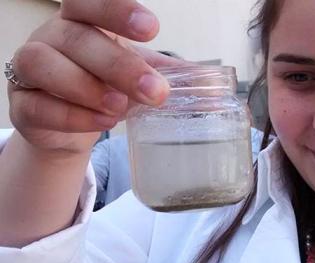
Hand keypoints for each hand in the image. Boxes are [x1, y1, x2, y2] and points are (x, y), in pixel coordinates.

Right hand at [7, 0, 184, 154]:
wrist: (71, 123)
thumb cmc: (105, 85)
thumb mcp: (139, 72)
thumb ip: (171, 74)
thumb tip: (217, 84)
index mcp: (82, 21)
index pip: (89, 2)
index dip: (116, 10)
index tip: (152, 28)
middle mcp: (52, 37)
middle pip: (77, 39)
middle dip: (119, 66)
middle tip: (154, 91)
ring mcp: (29, 69)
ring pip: (45, 65)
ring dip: (87, 88)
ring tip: (120, 108)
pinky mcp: (22, 105)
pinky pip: (37, 105)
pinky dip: (71, 115)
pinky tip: (100, 122)